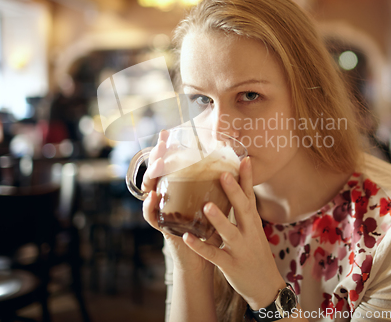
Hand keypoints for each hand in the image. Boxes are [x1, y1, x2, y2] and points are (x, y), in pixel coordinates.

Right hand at [141, 130, 219, 272]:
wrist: (206, 258)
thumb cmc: (212, 229)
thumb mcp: (217, 203)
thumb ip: (222, 185)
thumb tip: (240, 160)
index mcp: (182, 190)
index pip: (172, 165)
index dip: (169, 149)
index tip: (169, 132)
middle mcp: (169, 197)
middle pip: (158, 172)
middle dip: (158, 155)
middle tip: (162, 141)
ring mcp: (163, 211)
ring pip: (150, 190)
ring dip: (153, 175)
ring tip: (158, 163)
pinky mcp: (162, 228)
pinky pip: (151, 216)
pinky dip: (150, 207)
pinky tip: (153, 196)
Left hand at [182, 156, 286, 309]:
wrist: (267, 287)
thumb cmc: (257, 253)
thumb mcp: (254, 230)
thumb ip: (245, 211)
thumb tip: (235, 187)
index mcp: (253, 222)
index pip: (250, 196)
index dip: (247, 178)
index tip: (244, 159)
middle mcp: (250, 233)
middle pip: (243, 209)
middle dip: (234, 192)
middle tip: (224, 174)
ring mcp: (241, 249)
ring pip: (229, 232)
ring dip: (219, 219)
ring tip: (206, 205)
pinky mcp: (231, 265)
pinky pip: (214, 255)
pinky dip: (200, 246)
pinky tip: (187, 238)